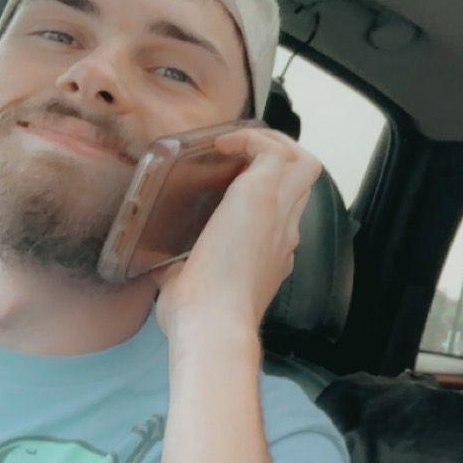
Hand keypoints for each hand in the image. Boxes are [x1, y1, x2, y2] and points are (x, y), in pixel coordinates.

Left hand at [151, 126, 322, 342]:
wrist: (214, 324)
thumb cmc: (200, 318)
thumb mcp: (189, 289)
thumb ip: (180, 272)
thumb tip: (157, 265)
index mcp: (272, 255)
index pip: (286, 213)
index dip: (268, 192)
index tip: (233, 184)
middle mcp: (284, 232)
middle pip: (304, 181)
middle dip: (278, 160)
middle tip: (240, 156)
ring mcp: (279, 214)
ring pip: (302, 162)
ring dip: (272, 145)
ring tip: (236, 144)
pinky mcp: (263, 196)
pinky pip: (273, 151)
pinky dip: (250, 139)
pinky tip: (222, 144)